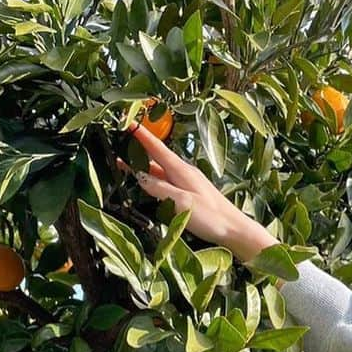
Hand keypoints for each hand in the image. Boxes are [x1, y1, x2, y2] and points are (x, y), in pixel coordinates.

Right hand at [120, 122, 280, 267]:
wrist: (235, 230)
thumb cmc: (211, 217)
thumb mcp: (181, 202)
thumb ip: (159, 189)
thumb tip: (139, 177)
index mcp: (181, 170)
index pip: (156, 148)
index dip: (141, 136)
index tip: (127, 122)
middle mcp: (184, 173)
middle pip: (155, 159)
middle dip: (136, 152)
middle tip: (115, 147)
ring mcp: (187, 183)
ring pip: (159, 172)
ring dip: (142, 167)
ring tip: (123, 165)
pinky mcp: (190, 194)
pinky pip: (166, 182)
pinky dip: (153, 180)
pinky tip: (147, 184)